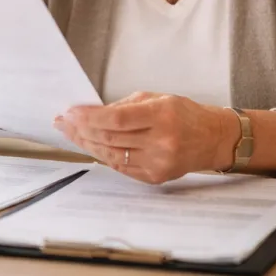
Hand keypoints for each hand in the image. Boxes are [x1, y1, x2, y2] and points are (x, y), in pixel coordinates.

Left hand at [53, 92, 237, 183]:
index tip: (71, 112)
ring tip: (71, 134)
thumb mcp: (157, 98)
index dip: (89, 117)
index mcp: (162, 116)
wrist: (213, 139)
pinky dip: (103, 156)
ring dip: (87, 144)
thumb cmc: (185, 114)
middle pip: (110, 138)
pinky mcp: (155, 177)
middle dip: (81, 130)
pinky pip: (121, 167)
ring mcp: (158, 163)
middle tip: (63, 122)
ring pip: (111, 155)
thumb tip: (92, 113)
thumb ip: (124, 106)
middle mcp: (161, 142)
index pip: (117, 119)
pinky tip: (90, 146)